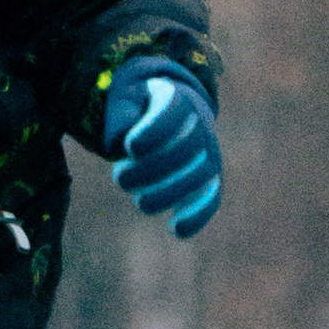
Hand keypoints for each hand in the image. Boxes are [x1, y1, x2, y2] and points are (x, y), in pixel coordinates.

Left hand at [105, 63, 221, 237]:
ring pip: (200, 175)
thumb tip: (118, 143)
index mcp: (177, 99)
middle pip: (187, 147)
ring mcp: (207, 153)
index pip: (174, 111)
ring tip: (140, 202)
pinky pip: (211, 197)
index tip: (130, 147)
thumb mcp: (122, 100)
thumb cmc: (137, 108)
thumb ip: (119, 115)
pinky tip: (177, 229)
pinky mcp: (208, 179)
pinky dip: (198, 215)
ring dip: (168, 193)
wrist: (167, 113)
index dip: (155, 130)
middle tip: (120, 178)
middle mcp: (199, 125)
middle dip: (153, 168)